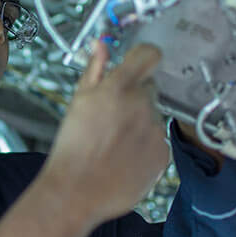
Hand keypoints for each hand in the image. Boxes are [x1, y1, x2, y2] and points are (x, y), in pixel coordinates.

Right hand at [38, 41, 170, 227]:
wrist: (77, 191)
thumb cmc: (72, 147)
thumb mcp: (77, 102)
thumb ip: (94, 70)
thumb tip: (102, 45)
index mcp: (120, 88)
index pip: (148, 55)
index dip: (143, 58)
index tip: (137, 65)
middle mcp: (143, 106)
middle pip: (148, 88)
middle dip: (134, 96)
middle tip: (111, 117)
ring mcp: (155, 131)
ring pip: (152, 116)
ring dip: (139, 123)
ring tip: (115, 142)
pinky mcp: (163, 154)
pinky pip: (158, 140)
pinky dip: (145, 146)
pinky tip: (124, 157)